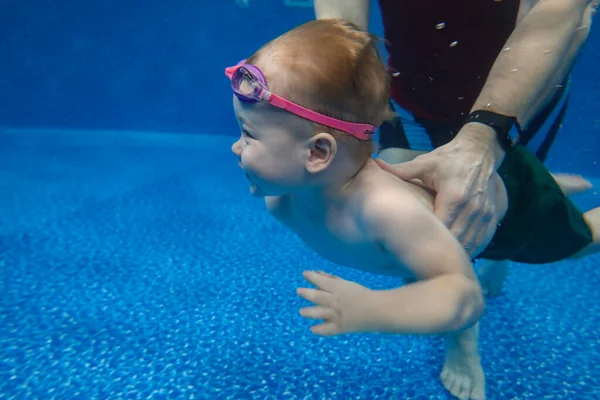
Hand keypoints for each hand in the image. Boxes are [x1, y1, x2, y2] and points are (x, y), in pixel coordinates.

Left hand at [296, 271, 372, 335]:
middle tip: (299, 291)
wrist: (377, 311)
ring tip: (302, 312)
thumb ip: (330, 278)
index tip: (305, 274)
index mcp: (338, 288)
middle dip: (306, 293)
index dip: (311, 276)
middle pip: (318, 297)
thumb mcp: (346, 284)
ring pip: (319, 313)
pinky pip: (327, 330)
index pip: (321, 281)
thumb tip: (315, 272)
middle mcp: (336, 301)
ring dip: (308, 312)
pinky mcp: (340, 328)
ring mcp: (337, 315)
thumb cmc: (360, 294)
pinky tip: (312, 328)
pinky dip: (318, 330)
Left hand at [375, 126, 503, 256]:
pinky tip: (455, 253)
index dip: (427, 239)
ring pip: (469, 244)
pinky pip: (481, 241)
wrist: (481, 151)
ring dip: (455, 253)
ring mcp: (484, 214)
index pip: (440, 227)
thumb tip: (375, 164)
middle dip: (439, 250)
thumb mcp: (425, 163)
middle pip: (455, 240)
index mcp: (453, 196)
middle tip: (421, 260)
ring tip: (436, 261)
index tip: (412, 247)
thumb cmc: (449, 158)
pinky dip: (469, 249)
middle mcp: (471, 208)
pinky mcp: (492, 216)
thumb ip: (401, 170)